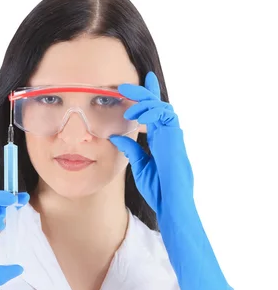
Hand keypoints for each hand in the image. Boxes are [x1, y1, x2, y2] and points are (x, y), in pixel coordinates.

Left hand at [110, 72, 232, 289]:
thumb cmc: (159, 189)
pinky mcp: (175, 142)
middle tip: (125, 84)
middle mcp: (168, 136)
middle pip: (158, 107)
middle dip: (144, 93)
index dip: (147, 98)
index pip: (153, 114)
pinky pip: (165, 121)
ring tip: (127, 98)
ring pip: (162, 110)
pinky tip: (137, 114)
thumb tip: (115, 136)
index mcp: (160, 141)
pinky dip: (151, 114)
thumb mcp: (140, 166)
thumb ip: (130, 150)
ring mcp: (173, 138)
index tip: (137, 84)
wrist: (172, 205)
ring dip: (144, 102)